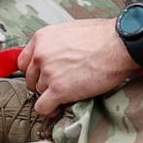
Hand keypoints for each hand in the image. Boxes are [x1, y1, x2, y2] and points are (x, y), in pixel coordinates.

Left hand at [17, 18, 140, 117]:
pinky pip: (42, 108)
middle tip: (58, 85)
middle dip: (43, 84)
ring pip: (38, 93)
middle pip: (30, 79)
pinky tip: (59, 108)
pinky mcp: (59, 90)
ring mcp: (48, 73)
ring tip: (66, 94)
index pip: (24, 61)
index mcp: (42, 38)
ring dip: (51, 95)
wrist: (119, 45)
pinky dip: (49, 111)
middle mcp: (41, 54)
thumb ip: (54, 44)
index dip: (35, 71)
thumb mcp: (69, 31)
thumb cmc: (102, 36)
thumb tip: (53, 56)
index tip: (43, 76)